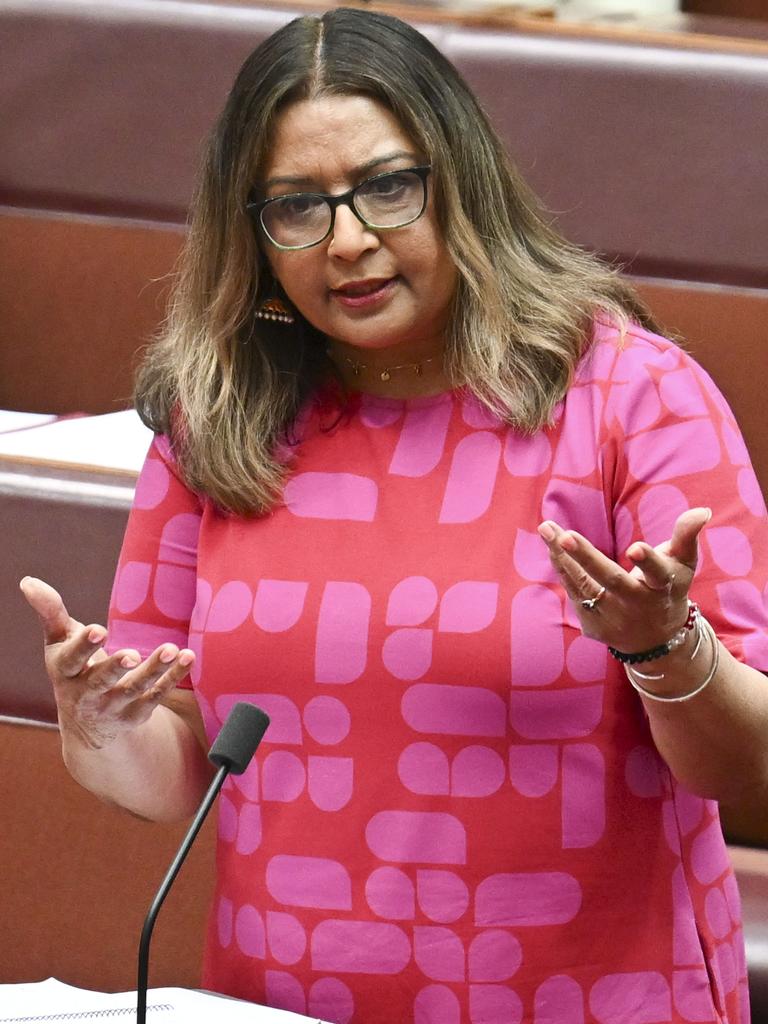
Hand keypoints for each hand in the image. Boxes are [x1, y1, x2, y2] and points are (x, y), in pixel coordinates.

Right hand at [19, 576, 194, 748]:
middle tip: (131, 655)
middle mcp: (88, 693)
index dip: (83, 646)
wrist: (87, 726)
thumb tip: (27, 581)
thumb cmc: (73, 669)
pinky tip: (188, 657)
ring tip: (171, 649)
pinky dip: (174, 676)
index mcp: (66, 672)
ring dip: (154, 669)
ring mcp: (114, 705)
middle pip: (102, 680)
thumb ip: (50, 613)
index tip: (98, 630)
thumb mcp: (58, 643)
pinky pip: (157, 694)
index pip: (72, 660)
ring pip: (135, 688)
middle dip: (115, 667)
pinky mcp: (138, 712)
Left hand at [537, 507, 711, 653]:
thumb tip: (701, 510)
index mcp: (663, 588)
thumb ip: (687, 536)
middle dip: (587, 558)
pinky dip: (562, 568)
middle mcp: (637, 606)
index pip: (658, 574)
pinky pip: (573, 592)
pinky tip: (550, 545)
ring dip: (562, 557)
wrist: (655, 640)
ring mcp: (613, 619)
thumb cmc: (668, 588)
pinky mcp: (592, 626)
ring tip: (547, 528)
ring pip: (584, 585)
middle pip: (611, 580)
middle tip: (565, 536)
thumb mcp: (683, 564)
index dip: (648, 561)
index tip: (635, 548)